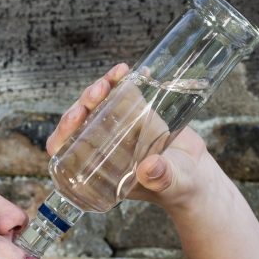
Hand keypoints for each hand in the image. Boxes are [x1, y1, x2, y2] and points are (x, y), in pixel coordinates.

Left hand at [46, 64, 213, 212]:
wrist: (197, 174)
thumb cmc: (179, 188)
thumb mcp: (170, 184)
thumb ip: (160, 178)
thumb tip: (149, 168)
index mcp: (99, 169)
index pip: (65, 153)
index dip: (62, 134)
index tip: (74, 119)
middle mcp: (103, 147)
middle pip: (78, 123)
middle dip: (81, 105)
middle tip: (96, 94)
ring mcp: (119, 129)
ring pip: (96, 105)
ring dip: (98, 89)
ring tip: (111, 79)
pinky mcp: (136, 114)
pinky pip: (120, 94)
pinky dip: (120, 80)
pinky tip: (124, 70)